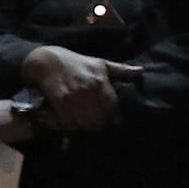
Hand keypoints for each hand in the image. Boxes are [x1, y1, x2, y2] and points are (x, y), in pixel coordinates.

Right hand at [20, 46, 136, 130]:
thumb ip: (121, 70)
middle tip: (94, 126)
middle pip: (98, 119)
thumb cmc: (76, 63)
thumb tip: (141, 71)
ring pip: (84, 122)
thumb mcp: (100, 63)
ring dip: (83, 127)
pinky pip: (68, 121)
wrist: (47, 60)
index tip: (110, 122)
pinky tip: (68, 122)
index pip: (112, 108)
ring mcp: (73, 96)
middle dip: (97, 125)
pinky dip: (68, 125)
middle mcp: (89, 90)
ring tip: (82, 125)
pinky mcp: (59, 101)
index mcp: (101, 82)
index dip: (112, 118)